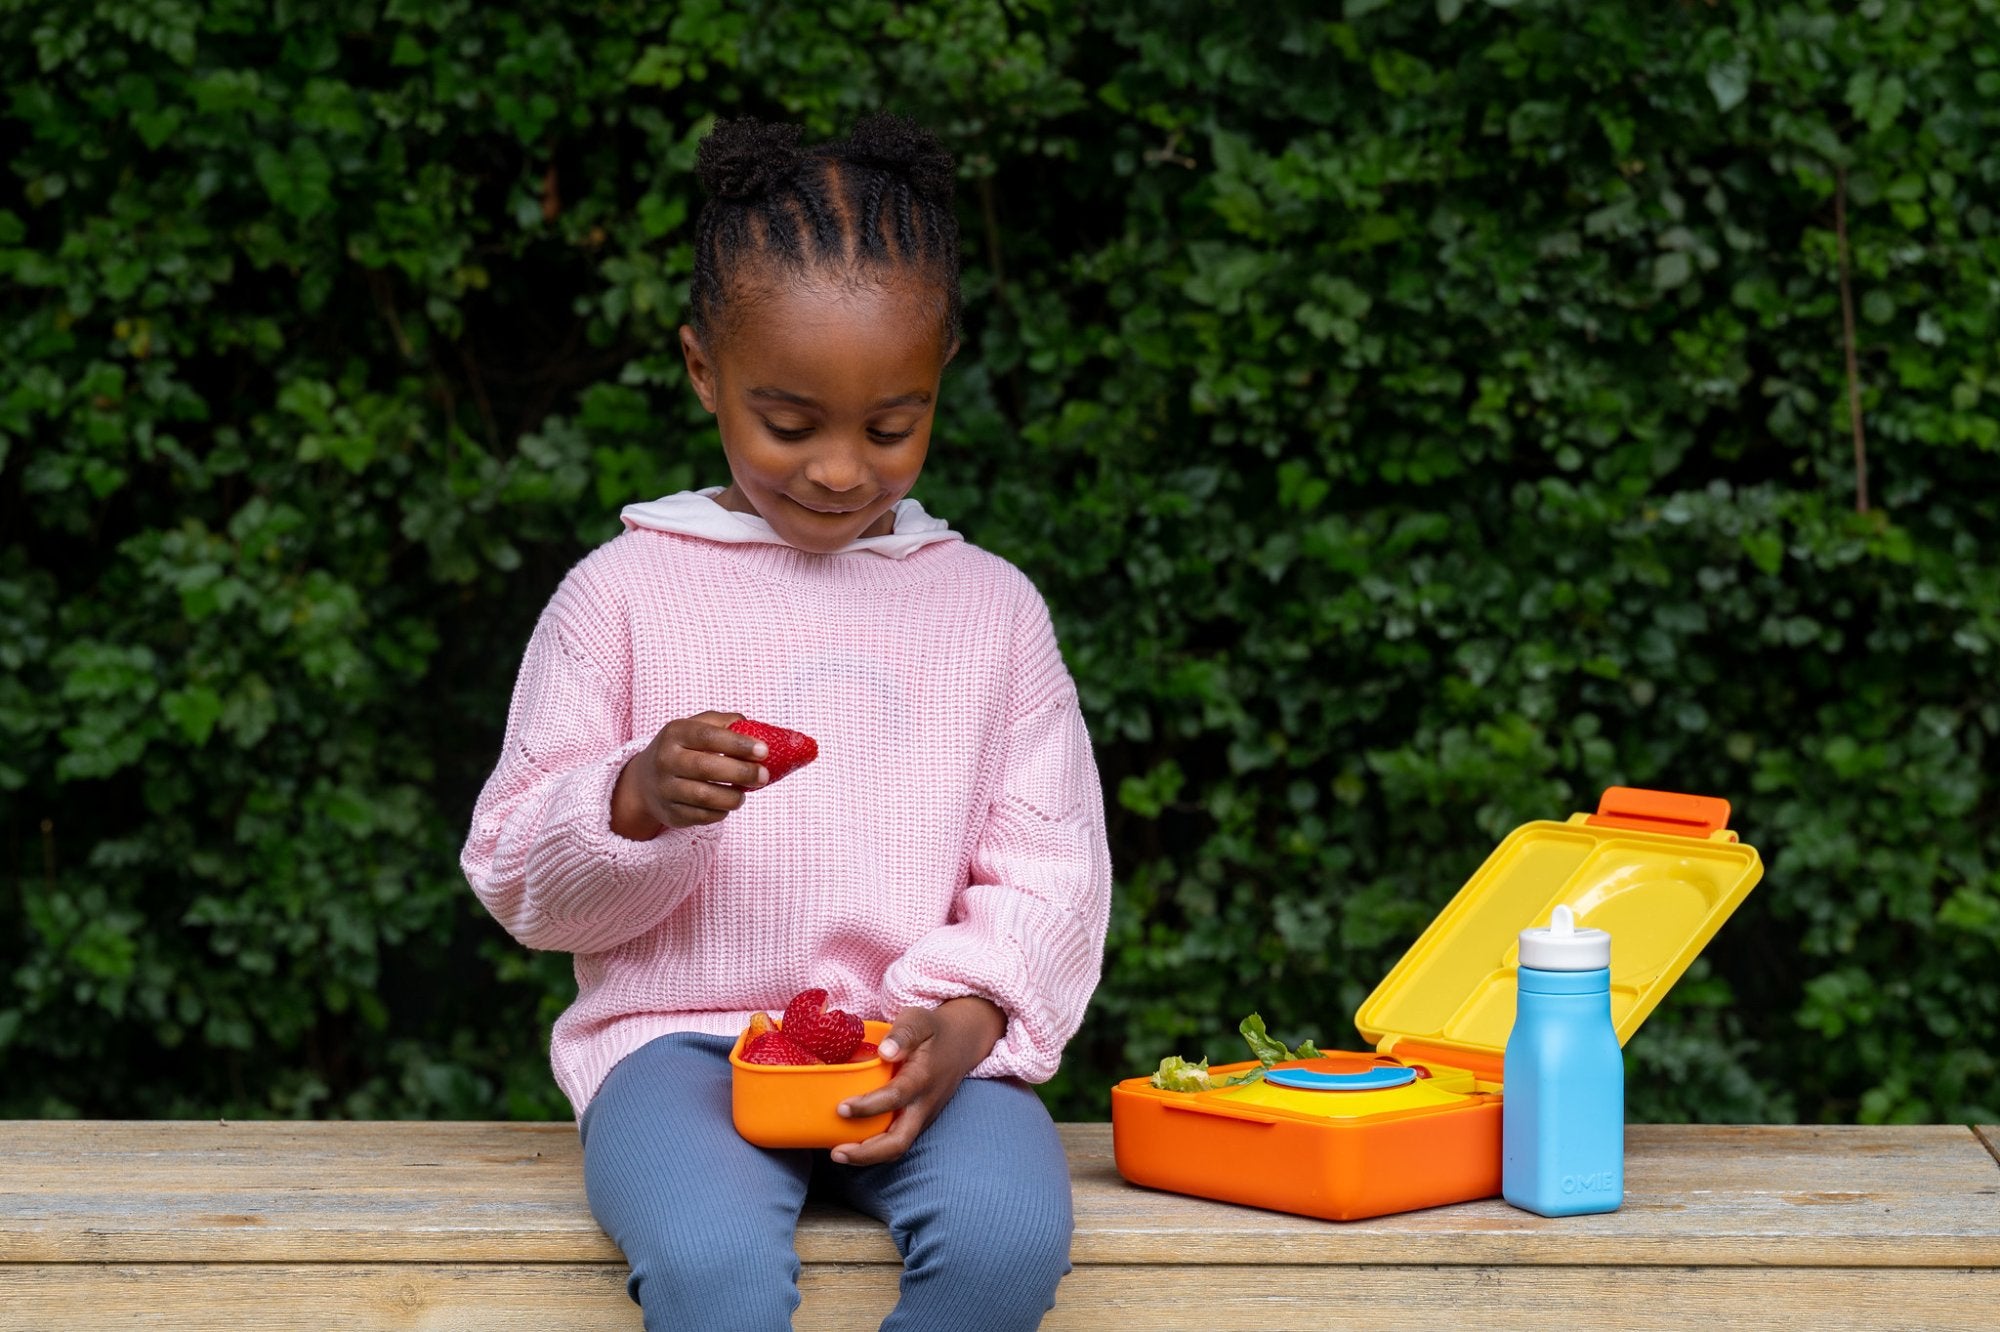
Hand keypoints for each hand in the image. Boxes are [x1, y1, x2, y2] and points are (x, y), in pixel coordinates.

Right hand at [610, 710, 767, 838]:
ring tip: (744, 793)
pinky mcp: (670, 812)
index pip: (708, 736)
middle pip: (706, 767)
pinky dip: (721, 812)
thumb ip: (724, 724)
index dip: (738, 744)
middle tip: (764, 776)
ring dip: (733, 797)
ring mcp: (665, 788)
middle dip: (741, 772)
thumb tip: (756, 731)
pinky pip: (702, 816)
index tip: (764, 751)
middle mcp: (666, 759)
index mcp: (675, 733)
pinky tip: (726, 804)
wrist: (645, 781)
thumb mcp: (696, 727)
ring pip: (705, 796)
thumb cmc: (683, 749)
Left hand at [829, 997, 1006, 1165]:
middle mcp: (924, 1104)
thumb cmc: (933, 1031)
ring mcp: (923, 1116)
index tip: (841, 1108)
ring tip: (839, 1154)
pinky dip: (875, 1149)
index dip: (868, 1107)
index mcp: (923, 1077)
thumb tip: (885, 1051)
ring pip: (898, 1147)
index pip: (896, 1097)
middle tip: (837, 1153)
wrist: (962, 1043)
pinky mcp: (919, 1121)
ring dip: (868, 1156)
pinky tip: (853, 1144)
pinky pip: (898, 1141)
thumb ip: (903, 1034)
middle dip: (867, 1152)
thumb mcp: (919, 1021)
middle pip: (900, 1141)